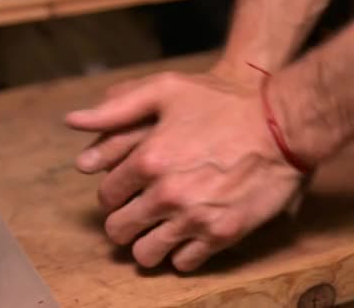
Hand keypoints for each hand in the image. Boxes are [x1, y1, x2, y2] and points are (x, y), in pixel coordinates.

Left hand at [66, 70, 303, 271]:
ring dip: (146, 245)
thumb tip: (72, 120)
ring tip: (156, 233)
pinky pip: (185, 263)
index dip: (111, 196)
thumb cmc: (225, 104)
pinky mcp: (220, 235)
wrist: (282, 126)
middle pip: (119, 230)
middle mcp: (165, 195)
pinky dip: (180, 256)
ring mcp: (193, 219)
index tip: (123, 193)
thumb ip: (116, 108)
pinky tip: (185, 240)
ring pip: (147, 254)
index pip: (106, 196)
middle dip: (122, 224)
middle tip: (135, 216)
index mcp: (148, 161)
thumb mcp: (168, 90)